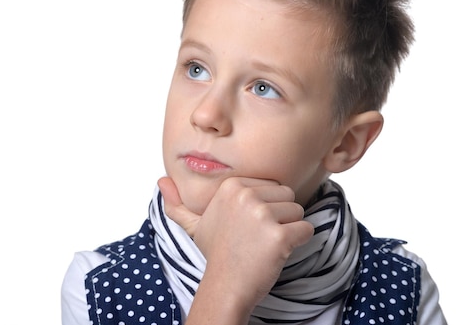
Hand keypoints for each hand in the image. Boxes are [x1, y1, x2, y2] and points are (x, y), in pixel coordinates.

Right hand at [157, 176, 313, 315]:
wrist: (224, 286)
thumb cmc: (216, 254)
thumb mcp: (194, 224)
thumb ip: (178, 202)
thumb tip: (161, 181)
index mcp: (231, 186)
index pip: (271, 184)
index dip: (265, 206)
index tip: (247, 226)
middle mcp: (246, 196)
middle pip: (287, 195)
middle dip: (280, 216)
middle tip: (258, 236)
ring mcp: (262, 215)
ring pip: (298, 211)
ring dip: (289, 229)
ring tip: (265, 244)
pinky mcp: (279, 236)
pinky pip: (306, 230)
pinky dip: (299, 242)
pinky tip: (278, 252)